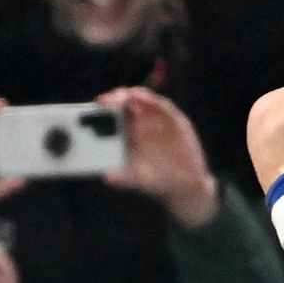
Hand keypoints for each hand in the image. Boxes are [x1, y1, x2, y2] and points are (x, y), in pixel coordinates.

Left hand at [100, 86, 219, 227]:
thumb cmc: (157, 181)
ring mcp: (161, 121)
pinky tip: (149, 102)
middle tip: (110, 98)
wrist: (184, 187)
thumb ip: (124, 179)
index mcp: (130, 134)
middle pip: (130, 102)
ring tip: (128, 95)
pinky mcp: (178, 123)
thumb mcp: (138, 180)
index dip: (108, 104)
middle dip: (120, 96)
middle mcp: (144, 124)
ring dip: (138, 95)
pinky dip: (157, 103)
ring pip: (148, 101)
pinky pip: (167, 109)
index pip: (117, 113)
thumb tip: (107, 178)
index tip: (99, 102)